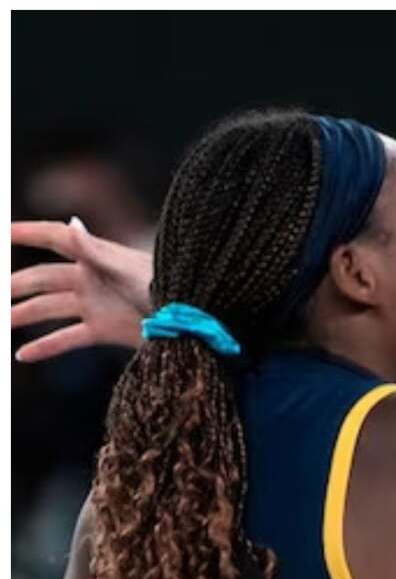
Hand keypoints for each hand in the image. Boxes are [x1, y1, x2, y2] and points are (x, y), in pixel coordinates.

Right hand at [11, 218, 152, 361]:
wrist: (194, 321)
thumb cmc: (166, 287)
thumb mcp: (127, 269)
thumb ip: (96, 250)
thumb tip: (71, 222)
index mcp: (96, 257)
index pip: (55, 239)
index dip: (27, 233)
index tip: (2, 232)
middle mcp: (92, 279)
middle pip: (43, 278)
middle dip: (15, 284)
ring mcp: (97, 305)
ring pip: (50, 309)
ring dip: (23, 315)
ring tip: (1, 323)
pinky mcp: (104, 329)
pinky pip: (68, 338)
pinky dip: (46, 347)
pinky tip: (23, 356)